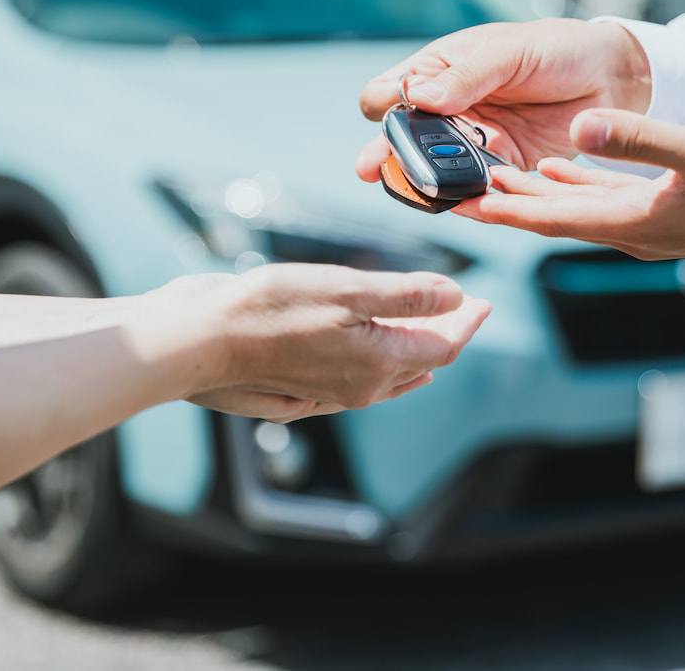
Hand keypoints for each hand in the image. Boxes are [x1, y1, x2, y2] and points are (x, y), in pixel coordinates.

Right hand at [155, 265, 491, 422]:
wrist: (200, 342)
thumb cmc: (269, 309)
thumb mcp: (346, 290)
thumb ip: (406, 296)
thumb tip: (455, 298)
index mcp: (379, 362)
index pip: (442, 346)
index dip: (467, 322)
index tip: (484, 302)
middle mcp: (361, 387)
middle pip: (421, 363)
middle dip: (447, 334)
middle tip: (466, 310)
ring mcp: (332, 393)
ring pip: (391, 377)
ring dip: (416, 352)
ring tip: (432, 332)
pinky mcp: (305, 389)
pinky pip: (361, 385)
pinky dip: (382, 367)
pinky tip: (380, 362)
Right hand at [355, 19, 650, 180]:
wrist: (611, 77)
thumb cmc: (556, 48)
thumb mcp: (508, 52)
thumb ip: (466, 76)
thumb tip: (419, 96)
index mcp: (438, 71)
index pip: (388, 93)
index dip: (384, 107)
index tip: (395, 113)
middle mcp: (447, 109)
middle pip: (402, 139)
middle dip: (388, 154)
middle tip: (374, 168)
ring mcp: (471, 140)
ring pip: (432, 168)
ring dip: (423, 178)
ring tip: (417, 189)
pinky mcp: (501, 167)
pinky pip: (474, 186)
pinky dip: (465, 194)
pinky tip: (459, 199)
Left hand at [454, 109, 684, 263]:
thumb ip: (637, 140)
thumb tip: (576, 131)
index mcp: (634, 223)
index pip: (550, 220)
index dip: (504, 213)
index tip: (460, 206)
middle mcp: (634, 231)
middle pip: (554, 218)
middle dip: (507, 205)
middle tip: (462, 188)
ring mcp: (651, 225)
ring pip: (576, 210)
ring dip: (536, 196)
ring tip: (496, 179)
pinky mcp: (667, 212)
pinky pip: (605, 202)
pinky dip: (575, 187)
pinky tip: (562, 167)